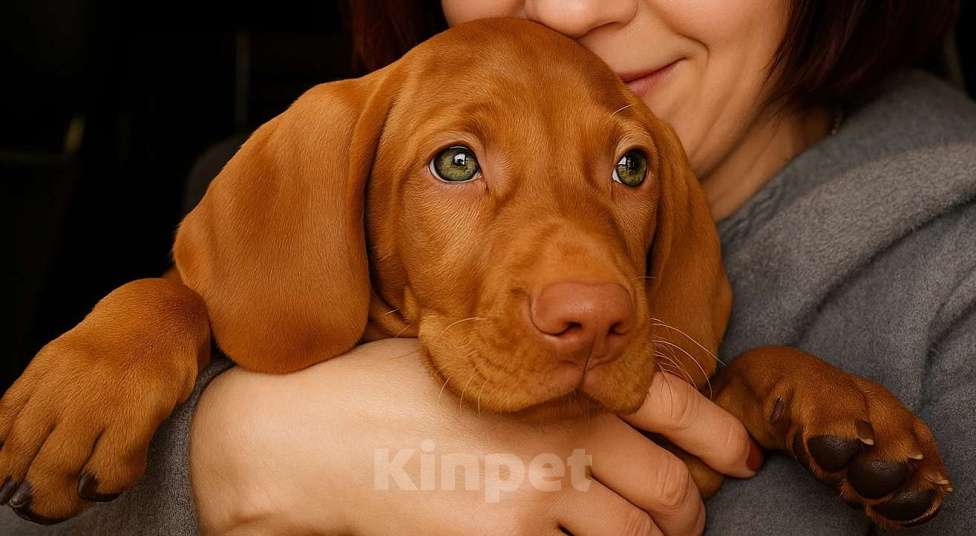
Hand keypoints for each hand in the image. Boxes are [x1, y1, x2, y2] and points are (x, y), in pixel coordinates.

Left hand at [0, 278, 207, 522]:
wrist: (167, 312)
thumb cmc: (118, 344)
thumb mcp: (68, 359)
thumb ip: (40, 396)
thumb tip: (9, 450)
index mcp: (46, 367)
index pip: (4, 426)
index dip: (1, 465)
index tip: (5, 486)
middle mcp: (69, 380)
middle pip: (27, 451)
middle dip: (27, 490)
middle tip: (36, 505)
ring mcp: (103, 393)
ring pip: (62, 465)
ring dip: (61, 498)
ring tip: (72, 502)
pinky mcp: (141, 406)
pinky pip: (113, 463)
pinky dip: (107, 484)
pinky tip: (110, 481)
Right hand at [191, 338, 759, 534]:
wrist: (311, 432)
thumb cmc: (388, 389)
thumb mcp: (479, 368)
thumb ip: (547, 394)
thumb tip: (606, 429)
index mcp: (559, 382)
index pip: (674, 406)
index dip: (720, 438)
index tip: (741, 459)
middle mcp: (563, 436)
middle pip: (671, 492)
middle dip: (687, 516)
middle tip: (682, 524)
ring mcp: (538, 495)